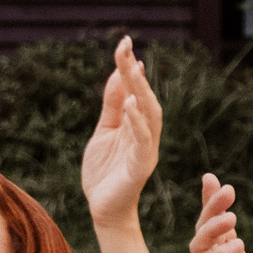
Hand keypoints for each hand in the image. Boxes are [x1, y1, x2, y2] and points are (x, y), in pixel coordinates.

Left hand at [80, 36, 161, 229]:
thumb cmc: (104, 172)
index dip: (130, 68)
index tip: (125, 43)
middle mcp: (146, 135)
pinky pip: (143, 141)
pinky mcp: (140, 167)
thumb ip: (112, 106)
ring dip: (142, 91)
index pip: (137, 91)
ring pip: (150, 116)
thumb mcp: (104, 132)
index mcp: (137, 125)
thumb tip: (117, 74)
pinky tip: (131, 104)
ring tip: (132, 68)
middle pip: (146, 98)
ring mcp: (145, 150)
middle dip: (136, 73)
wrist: (102, 208)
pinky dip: (138, 122)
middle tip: (127, 48)